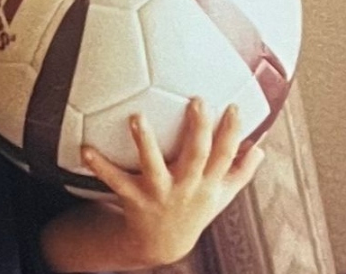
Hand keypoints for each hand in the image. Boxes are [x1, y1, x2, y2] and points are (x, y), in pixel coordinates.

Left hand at [80, 98, 264, 267]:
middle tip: (196, 100)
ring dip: (145, 142)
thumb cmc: (193, 210)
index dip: (232, 133)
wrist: (163, 244)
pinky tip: (85, 149)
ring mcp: (160, 194)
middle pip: (196, 156)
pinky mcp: (135, 198)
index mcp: (208, 184)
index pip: (225, 155)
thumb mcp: (221, 195)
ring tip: (136, 117)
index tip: (233, 107)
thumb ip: (240, 171)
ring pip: (154, 166)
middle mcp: (186, 188)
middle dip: (198, 129)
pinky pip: (115, 180)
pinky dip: (100, 165)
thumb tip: (260, 147)